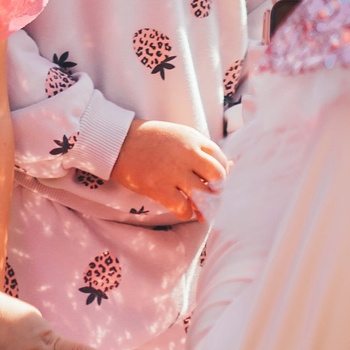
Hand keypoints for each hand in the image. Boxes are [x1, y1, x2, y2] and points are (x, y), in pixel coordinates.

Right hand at [107, 119, 225, 220]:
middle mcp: (187, 155)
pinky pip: (183, 209)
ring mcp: (173, 172)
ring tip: (201, 210)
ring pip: (204, 196)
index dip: (221, 174)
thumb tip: (231, 166)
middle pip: (218, 177)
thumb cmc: (150, 139)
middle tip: (210, 196)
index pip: (221, 159)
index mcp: (193, 139)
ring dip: (205, 207)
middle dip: (218, 190)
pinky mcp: (159, 188)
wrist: (118, 141)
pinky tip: (183, 210)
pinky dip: (187, 214)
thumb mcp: (179, 136)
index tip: (214, 182)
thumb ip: (202, 149)